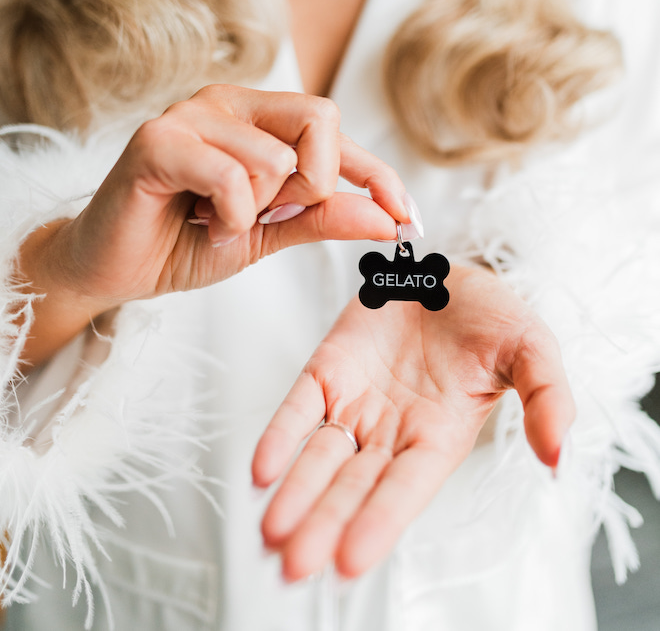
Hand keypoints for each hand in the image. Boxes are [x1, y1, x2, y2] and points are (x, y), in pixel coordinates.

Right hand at [18, 85, 409, 364]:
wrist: (115, 268)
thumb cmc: (185, 240)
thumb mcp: (270, 233)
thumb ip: (324, 217)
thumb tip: (387, 219)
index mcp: (258, 116)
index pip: (335, 129)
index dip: (377, 174)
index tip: (407, 216)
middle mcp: (228, 102)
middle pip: (319, 120)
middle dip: (313, 186)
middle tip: (272, 217)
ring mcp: (191, 114)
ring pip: (275, 159)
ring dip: (258, 211)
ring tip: (218, 222)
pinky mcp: (158, 140)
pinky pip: (231, 177)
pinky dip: (230, 216)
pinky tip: (201, 225)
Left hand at [252, 264, 574, 581]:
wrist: (448, 270)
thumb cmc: (492, 316)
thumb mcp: (532, 348)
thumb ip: (547, 398)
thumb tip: (557, 456)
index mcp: (440, 436)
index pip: (406, 488)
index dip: (379, 521)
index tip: (349, 561)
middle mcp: (393, 431)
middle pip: (353, 485)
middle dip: (322, 525)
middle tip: (292, 566)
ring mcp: (357, 401)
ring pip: (320, 456)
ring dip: (294, 494)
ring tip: (268, 534)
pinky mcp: (329, 369)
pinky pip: (300, 407)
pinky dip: (279, 436)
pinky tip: (260, 470)